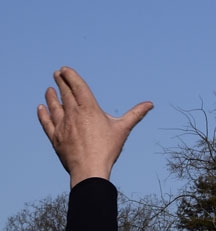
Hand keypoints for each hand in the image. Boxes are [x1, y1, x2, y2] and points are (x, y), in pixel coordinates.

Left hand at [37, 66, 153, 187]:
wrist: (89, 170)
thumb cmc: (107, 149)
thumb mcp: (123, 129)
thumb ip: (136, 114)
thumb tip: (150, 104)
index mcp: (89, 109)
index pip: (78, 87)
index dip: (71, 77)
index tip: (64, 70)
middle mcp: (74, 114)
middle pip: (66, 94)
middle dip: (61, 82)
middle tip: (57, 73)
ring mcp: (63, 126)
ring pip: (55, 107)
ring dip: (52, 96)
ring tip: (50, 89)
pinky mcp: (56, 138)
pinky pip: (47, 123)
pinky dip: (43, 114)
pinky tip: (41, 108)